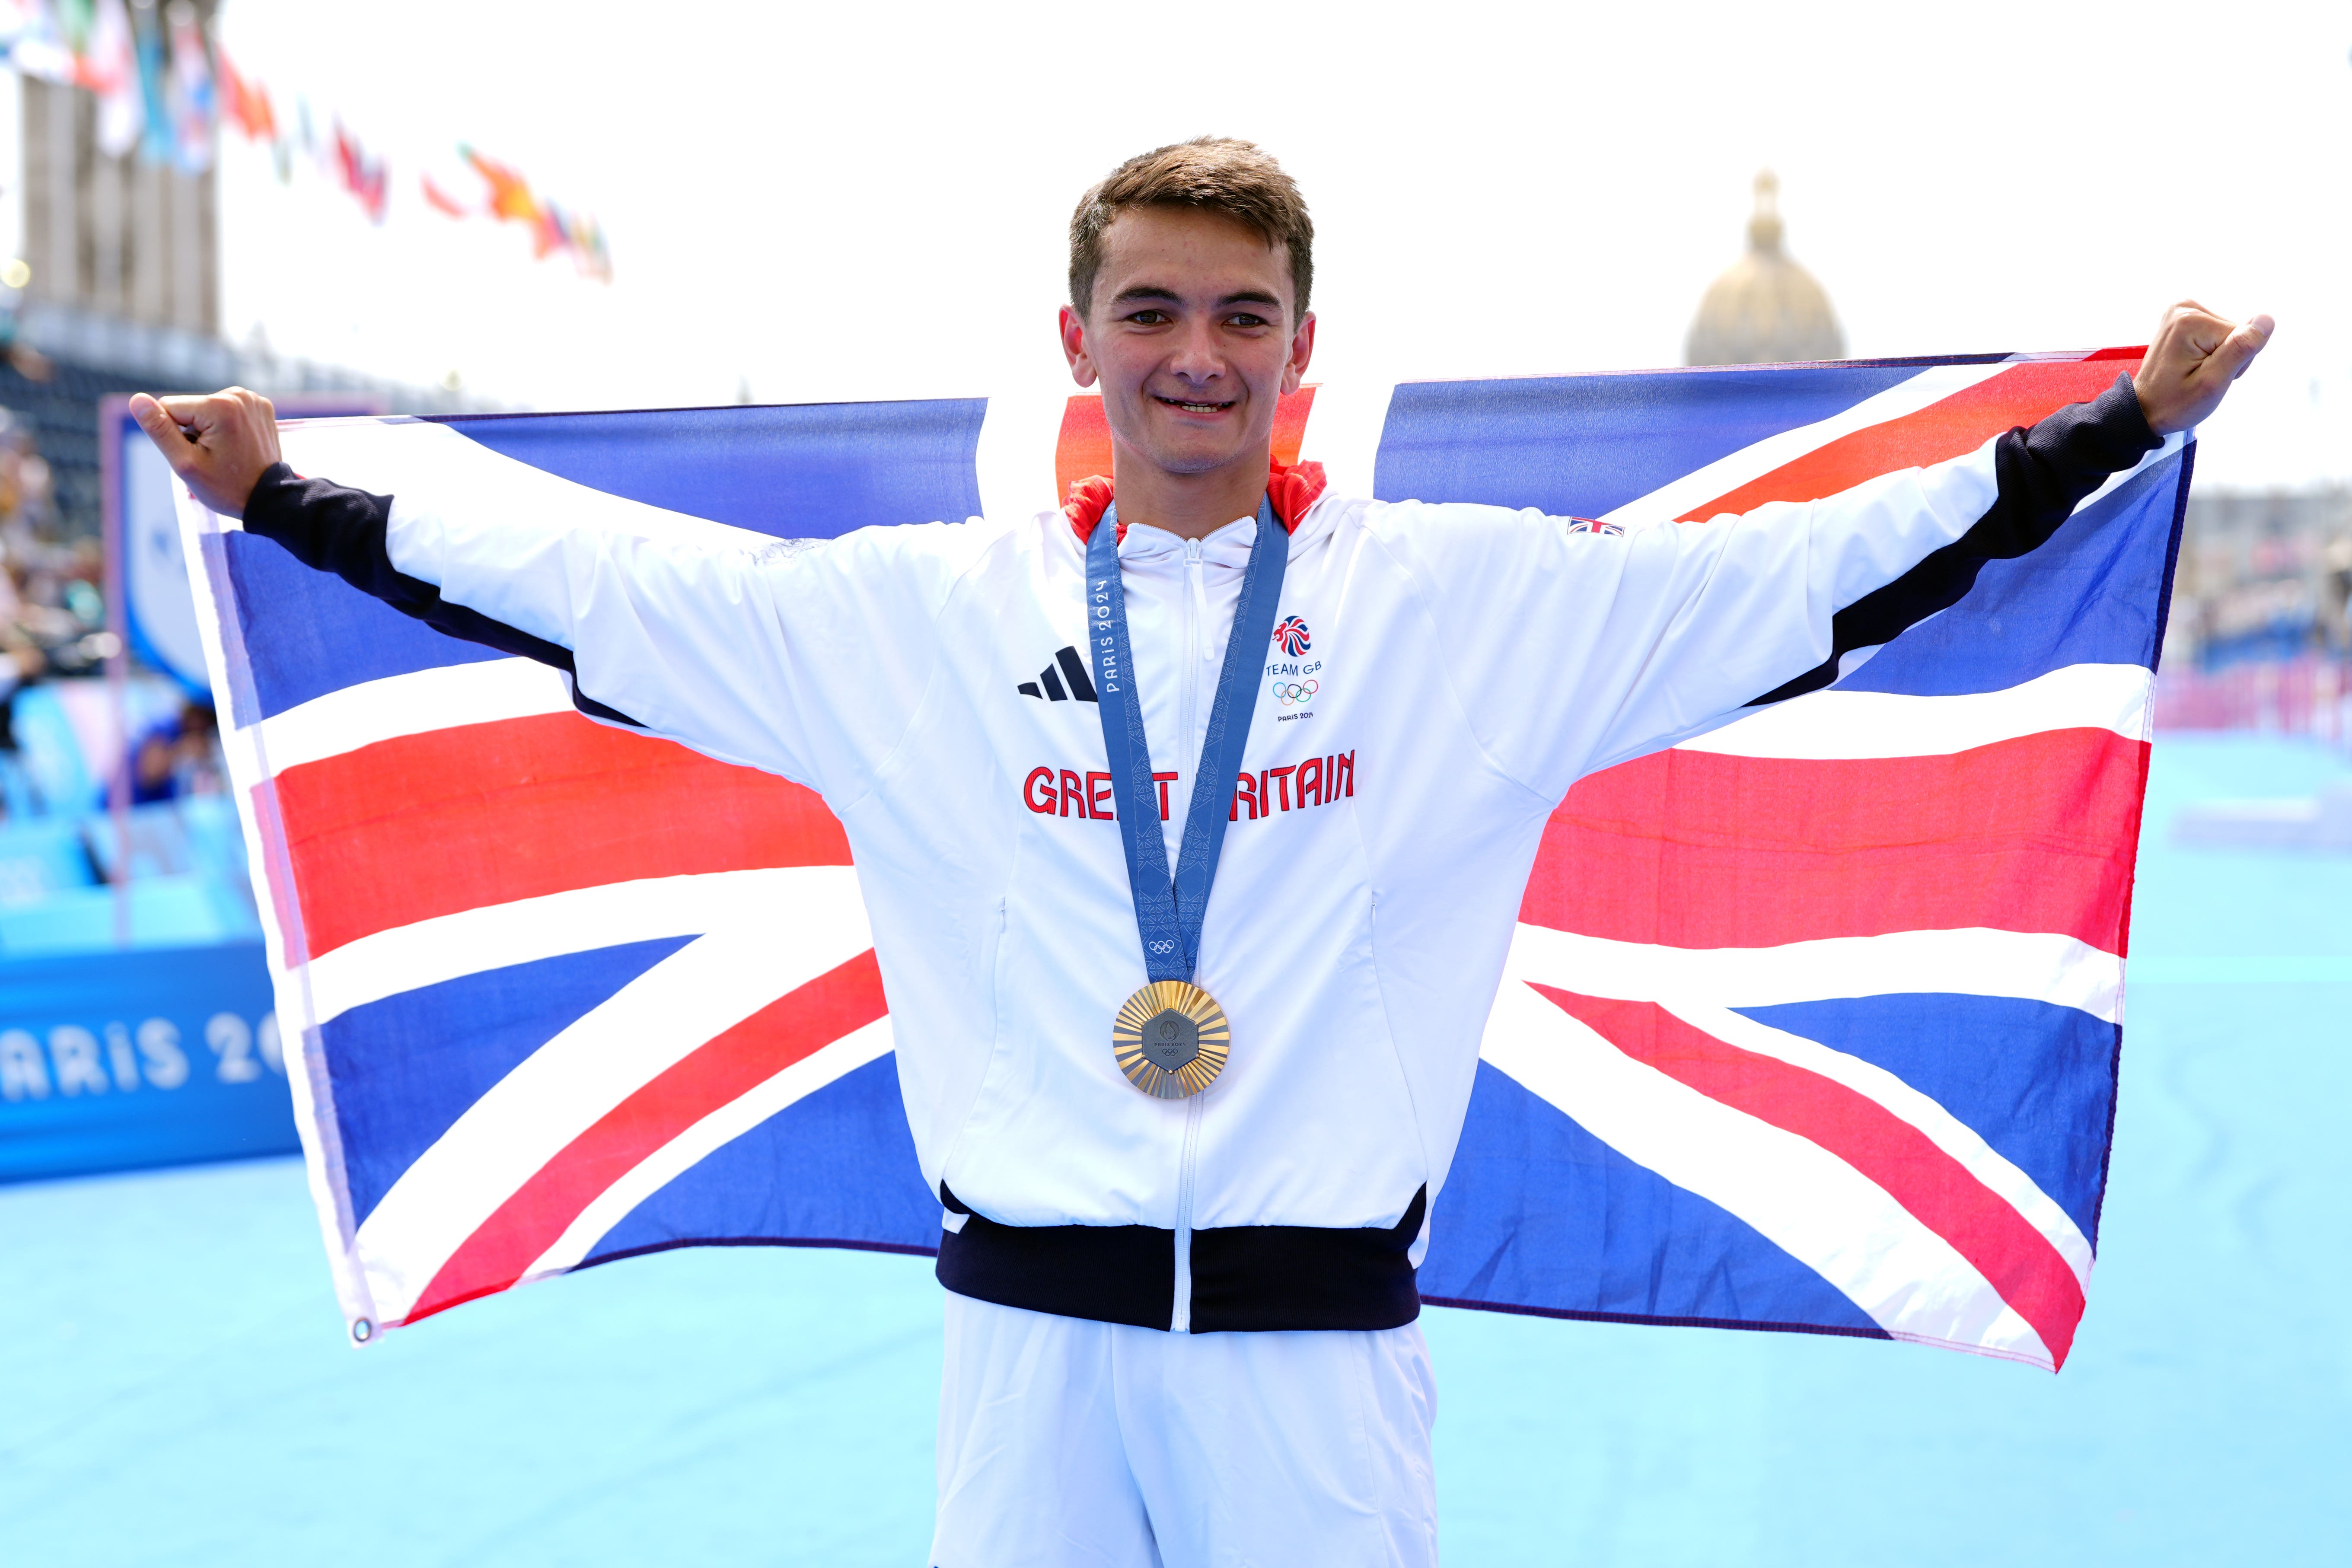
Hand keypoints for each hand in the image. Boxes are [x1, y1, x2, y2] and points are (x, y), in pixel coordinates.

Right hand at [128, 387, 282, 517]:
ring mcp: (253, 399)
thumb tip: (136, 400)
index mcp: (220, 405)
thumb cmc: (227, 487)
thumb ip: (159, 430)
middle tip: (214, 456)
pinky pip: (225, 411)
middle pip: (189, 408)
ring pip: (205, 410)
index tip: (198, 453)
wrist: (269, 499)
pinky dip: (225, 427)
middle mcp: (239, 394)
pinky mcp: (260, 406)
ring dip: (208, 430)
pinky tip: (237, 445)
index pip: (169, 407)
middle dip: (192, 432)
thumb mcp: (185, 463)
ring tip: (227, 453)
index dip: (175, 434)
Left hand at [2132, 302, 2272, 435]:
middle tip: (2201, 377)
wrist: (2146, 410)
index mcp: (2191, 320)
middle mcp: (2185, 308)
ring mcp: (2183, 311)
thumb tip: (2266, 319)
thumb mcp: (2212, 382)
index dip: (2234, 363)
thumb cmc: (2175, 403)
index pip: (2243, 336)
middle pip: (2236, 332)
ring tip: (2194, 372)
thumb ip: (2240, 349)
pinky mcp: (2185, 318)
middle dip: (2227, 359)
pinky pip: (2218, 334)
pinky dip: (2213, 353)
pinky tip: (2193, 364)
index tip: (2209, 376)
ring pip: (2229, 334)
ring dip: (2220, 358)